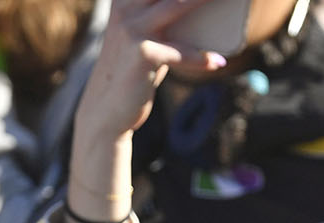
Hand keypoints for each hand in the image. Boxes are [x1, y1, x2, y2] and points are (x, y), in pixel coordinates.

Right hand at [76, 0, 228, 144]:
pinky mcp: (141, 53)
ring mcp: (131, 28)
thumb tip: (204, 8)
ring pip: (176, 5)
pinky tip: (217, 62)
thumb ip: (168, 20)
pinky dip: (200, 58)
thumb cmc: (133, 72)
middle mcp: (125, 7)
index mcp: (125, 0)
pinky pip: (180, 51)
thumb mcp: (149, 40)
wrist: (105, 111)